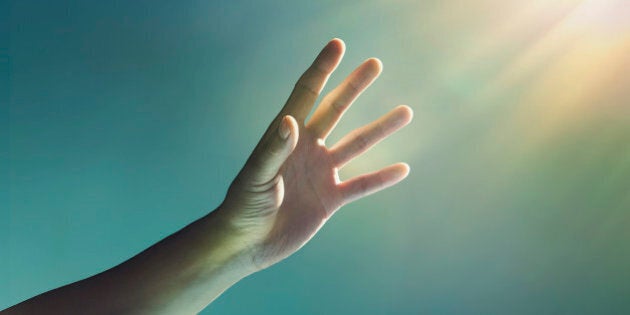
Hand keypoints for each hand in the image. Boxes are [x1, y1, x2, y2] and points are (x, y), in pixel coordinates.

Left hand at [221, 38, 412, 269]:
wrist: (247, 242)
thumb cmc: (242, 206)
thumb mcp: (256, 176)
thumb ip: (274, 149)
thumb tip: (291, 120)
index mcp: (285, 135)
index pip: (306, 94)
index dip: (322, 69)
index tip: (338, 45)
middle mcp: (306, 148)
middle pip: (335, 110)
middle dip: (354, 87)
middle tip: (375, 64)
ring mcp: (320, 172)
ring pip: (356, 144)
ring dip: (380, 129)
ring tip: (405, 112)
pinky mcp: (330, 198)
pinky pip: (361, 186)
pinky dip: (382, 178)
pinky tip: (403, 169)